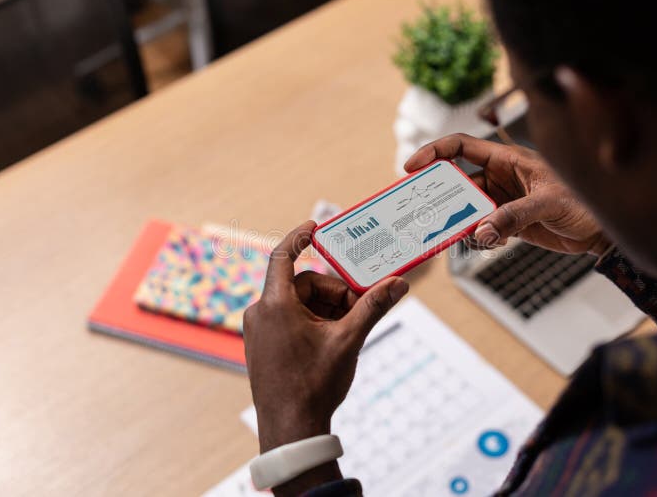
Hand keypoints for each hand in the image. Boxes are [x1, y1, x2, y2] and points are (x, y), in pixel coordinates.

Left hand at [243, 221, 408, 493]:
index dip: (299, 237)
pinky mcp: (262, 346)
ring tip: (347, 333)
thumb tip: (398, 284)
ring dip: (326, 311)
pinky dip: (312, 323)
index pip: (283, 256)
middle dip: (334, 294)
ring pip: (298, 304)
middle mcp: (260, 313)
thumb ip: (373, 307)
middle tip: (358, 311)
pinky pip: (289, 320)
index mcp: (275, 305)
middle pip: (303, 285)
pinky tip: (331, 343)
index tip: (316, 227)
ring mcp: (259, 331)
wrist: (291, 429)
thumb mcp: (349, 340)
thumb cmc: (313, 386)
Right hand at [404, 134, 610, 254]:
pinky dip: (476, 238)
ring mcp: (502, 200)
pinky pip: (480, 228)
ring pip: (465, 209)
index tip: (413, 168)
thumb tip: (481, 232)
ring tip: (457, 235)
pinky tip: (486, 243)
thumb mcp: (548, 203)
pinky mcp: (507, 222)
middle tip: (426, 211)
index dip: (434, 152)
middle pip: (457, 181)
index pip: (462, 147)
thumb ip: (513, 216)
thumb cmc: (583, 203)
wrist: (601, 233)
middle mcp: (500, 177)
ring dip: (458, 223)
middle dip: (440, 196)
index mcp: (507, 159)